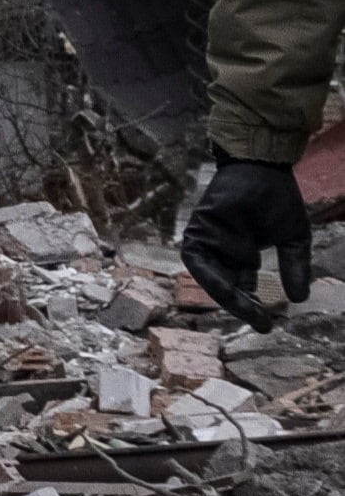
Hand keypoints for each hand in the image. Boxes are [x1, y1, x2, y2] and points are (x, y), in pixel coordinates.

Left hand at [183, 158, 315, 329]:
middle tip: (261, 322)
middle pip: (225, 287)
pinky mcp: (196, 229)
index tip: (268, 326)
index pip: (243, 289)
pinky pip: (197, 257)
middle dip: (241, 306)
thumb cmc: (277, 200)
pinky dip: (210, 272)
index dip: (253, 308)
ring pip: (210, 277)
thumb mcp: (293, 239)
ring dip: (225, 294)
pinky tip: (229, 285)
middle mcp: (222, 251)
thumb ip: (294, 267)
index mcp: (241, 256)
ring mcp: (208, 241)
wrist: (264, 170)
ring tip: (248, 307)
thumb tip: (299, 300)